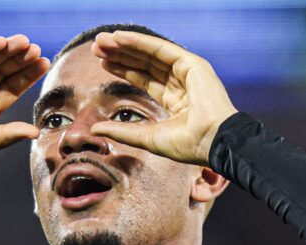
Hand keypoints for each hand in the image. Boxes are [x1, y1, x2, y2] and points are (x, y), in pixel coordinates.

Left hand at [89, 31, 237, 165]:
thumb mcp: (145, 137)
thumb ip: (121, 131)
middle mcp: (181, 82)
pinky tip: (119, 38)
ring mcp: (188, 72)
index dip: (123, 70)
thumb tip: (94, 129)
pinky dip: (139, 42)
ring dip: (126, 46)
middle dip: (120, 55)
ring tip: (102, 41)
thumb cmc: (186, 145)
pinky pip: (161, 48)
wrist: (211, 141)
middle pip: (145, 63)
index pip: (145, 78)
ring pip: (151, 54)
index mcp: (175, 100)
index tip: (102, 64)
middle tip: (96, 48)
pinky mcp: (192, 64)